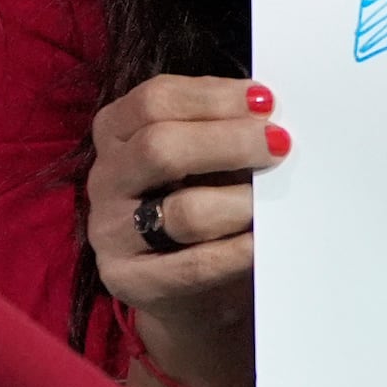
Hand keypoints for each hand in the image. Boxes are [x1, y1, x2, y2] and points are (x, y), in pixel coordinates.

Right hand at [85, 74, 287, 386]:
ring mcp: (111, 233)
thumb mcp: (203, 157)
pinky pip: (196, 265)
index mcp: (116, 132)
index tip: (264, 101)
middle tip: (280, 144)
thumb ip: (224, 128)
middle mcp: (106, 179)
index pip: (154, 100)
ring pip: (182, 211)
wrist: (191, 289)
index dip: (213, 96)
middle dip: (229, 142)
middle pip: (160, 147)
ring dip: (240, 202)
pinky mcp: (131, 281)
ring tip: (275, 200)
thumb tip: (269, 113)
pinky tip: (264, 240)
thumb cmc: (203, 201)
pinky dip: (239, 250)